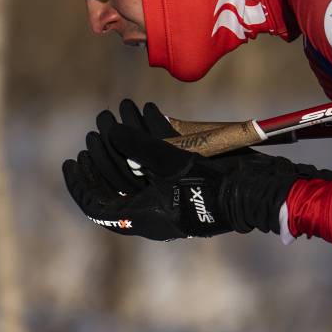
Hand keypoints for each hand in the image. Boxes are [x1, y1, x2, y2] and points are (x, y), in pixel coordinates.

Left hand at [62, 100, 331, 239]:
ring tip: (117, 112)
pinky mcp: (189, 184)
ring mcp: (172, 197)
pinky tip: (148, 114)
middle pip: (116, 183)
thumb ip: (140, 146)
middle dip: (104, 153)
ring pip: (138, 169)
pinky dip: (153, 140)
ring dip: (128, 141)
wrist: (260, 190)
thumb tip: (111, 130)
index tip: (71, 160)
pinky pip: (161, 163)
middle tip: (94, 130)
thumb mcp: (173, 163)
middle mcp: (154, 210)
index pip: (99, 205)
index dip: (80, 183)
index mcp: (145, 218)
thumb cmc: (217, 184)